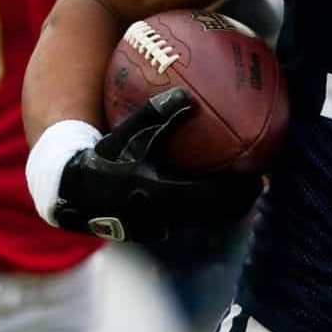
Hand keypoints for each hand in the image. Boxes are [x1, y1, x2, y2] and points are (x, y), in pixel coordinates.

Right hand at [50, 88, 263, 244]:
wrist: (69, 190)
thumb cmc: (100, 154)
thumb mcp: (126, 131)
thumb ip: (156, 114)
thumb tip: (189, 97)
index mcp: (156, 192)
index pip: (209, 196)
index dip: (238, 191)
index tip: (262, 181)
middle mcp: (157, 217)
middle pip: (211, 215)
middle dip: (238, 205)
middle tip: (260, 189)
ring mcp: (151, 229)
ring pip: (197, 222)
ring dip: (220, 211)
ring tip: (240, 196)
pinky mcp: (145, 233)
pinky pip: (180, 221)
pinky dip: (198, 213)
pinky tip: (207, 199)